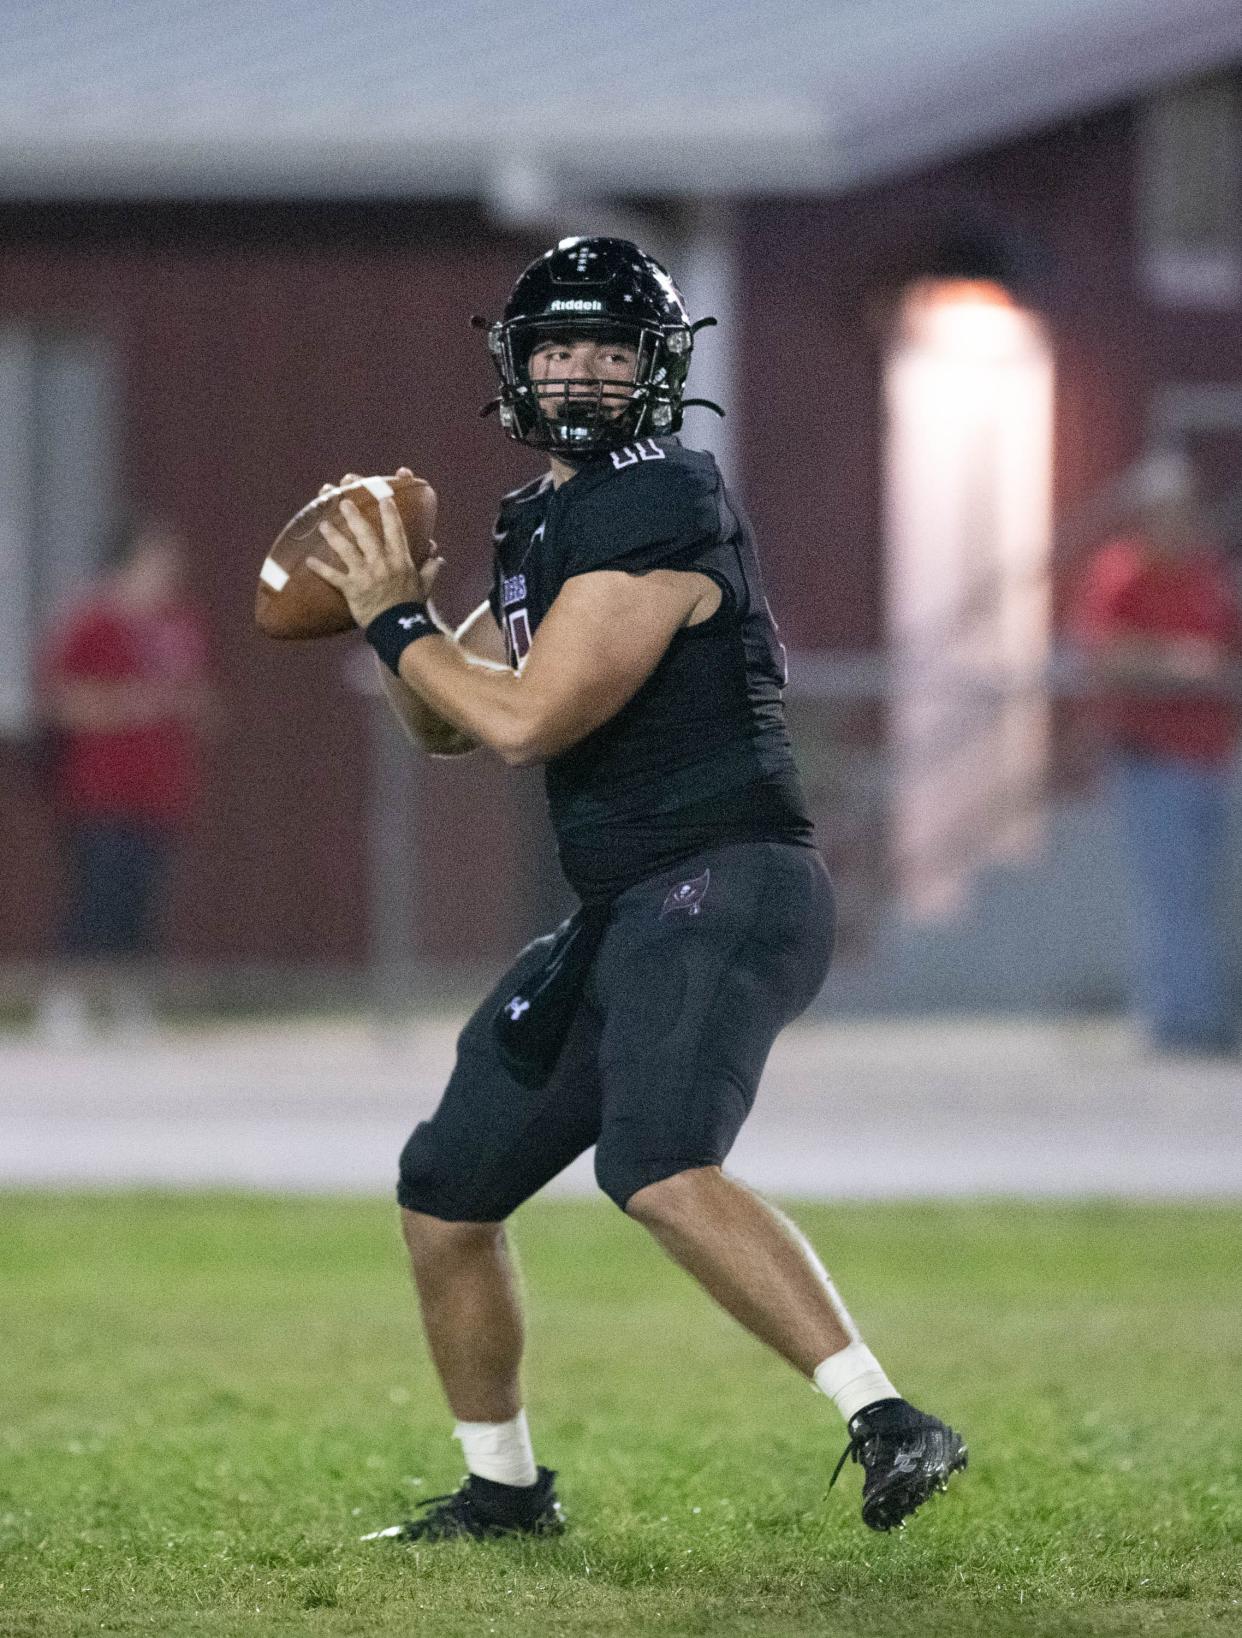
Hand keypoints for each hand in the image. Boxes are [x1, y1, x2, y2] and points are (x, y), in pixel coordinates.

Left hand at [307, 489, 442, 628]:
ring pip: (346, 550)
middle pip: (365, 534)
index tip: (384, 498)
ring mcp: (365, 575)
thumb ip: (430, 570)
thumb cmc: (411, 606)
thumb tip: (438, 559)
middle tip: (343, 502)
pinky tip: (308, 561)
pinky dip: (321, 569)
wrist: (399, 628)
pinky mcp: (352, 589)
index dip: (389, 513)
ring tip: (323, 524)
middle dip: (354, 516)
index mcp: (399, 560)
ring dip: (333, 536)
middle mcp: (381, 563)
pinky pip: (333, 576)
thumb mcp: (425, 586)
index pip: (395, 531)